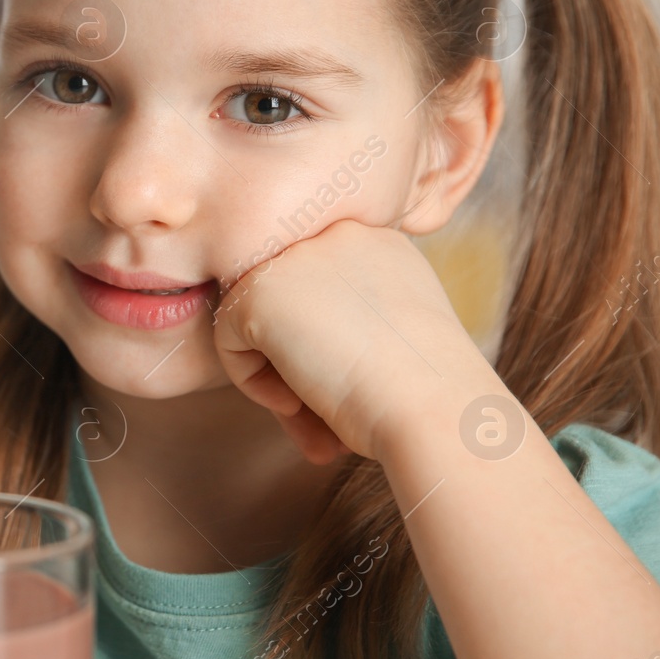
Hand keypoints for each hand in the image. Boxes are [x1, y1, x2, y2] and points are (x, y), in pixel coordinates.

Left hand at [209, 218, 489, 462]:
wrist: (432, 408)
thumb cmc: (425, 392)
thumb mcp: (392, 337)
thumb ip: (345, 321)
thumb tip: (294, 349)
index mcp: (375, 241)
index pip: (317, 289)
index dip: (324, 347)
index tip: (346, 392)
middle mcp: (334, 234)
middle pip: (286, 302)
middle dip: (295, 366)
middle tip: (319, 421)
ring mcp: (295, 256)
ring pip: (256, 318)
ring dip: (278, 376)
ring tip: (315, 424)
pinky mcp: (260, 291)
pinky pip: (227, 338)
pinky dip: (251, 382)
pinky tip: (296, 403)